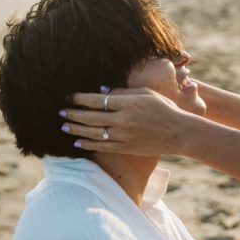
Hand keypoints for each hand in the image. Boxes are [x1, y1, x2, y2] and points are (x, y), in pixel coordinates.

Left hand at [59, 88, 181, 154]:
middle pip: (91, 117)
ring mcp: (123, 136)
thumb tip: (100, 91)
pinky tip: (78, 142)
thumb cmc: (164, 108)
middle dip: (73, 114)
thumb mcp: (145, 93)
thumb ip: (122, 92)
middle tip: (61, 111)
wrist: (178, 132)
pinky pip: (102, 146)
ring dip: (76, 129)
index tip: (69, 97)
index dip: (80, 99)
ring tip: (64, 126)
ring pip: (93, 133)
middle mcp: (123, 120)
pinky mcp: (125, 148)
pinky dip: (88, 144)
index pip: (96, 100)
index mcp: (127, 103)